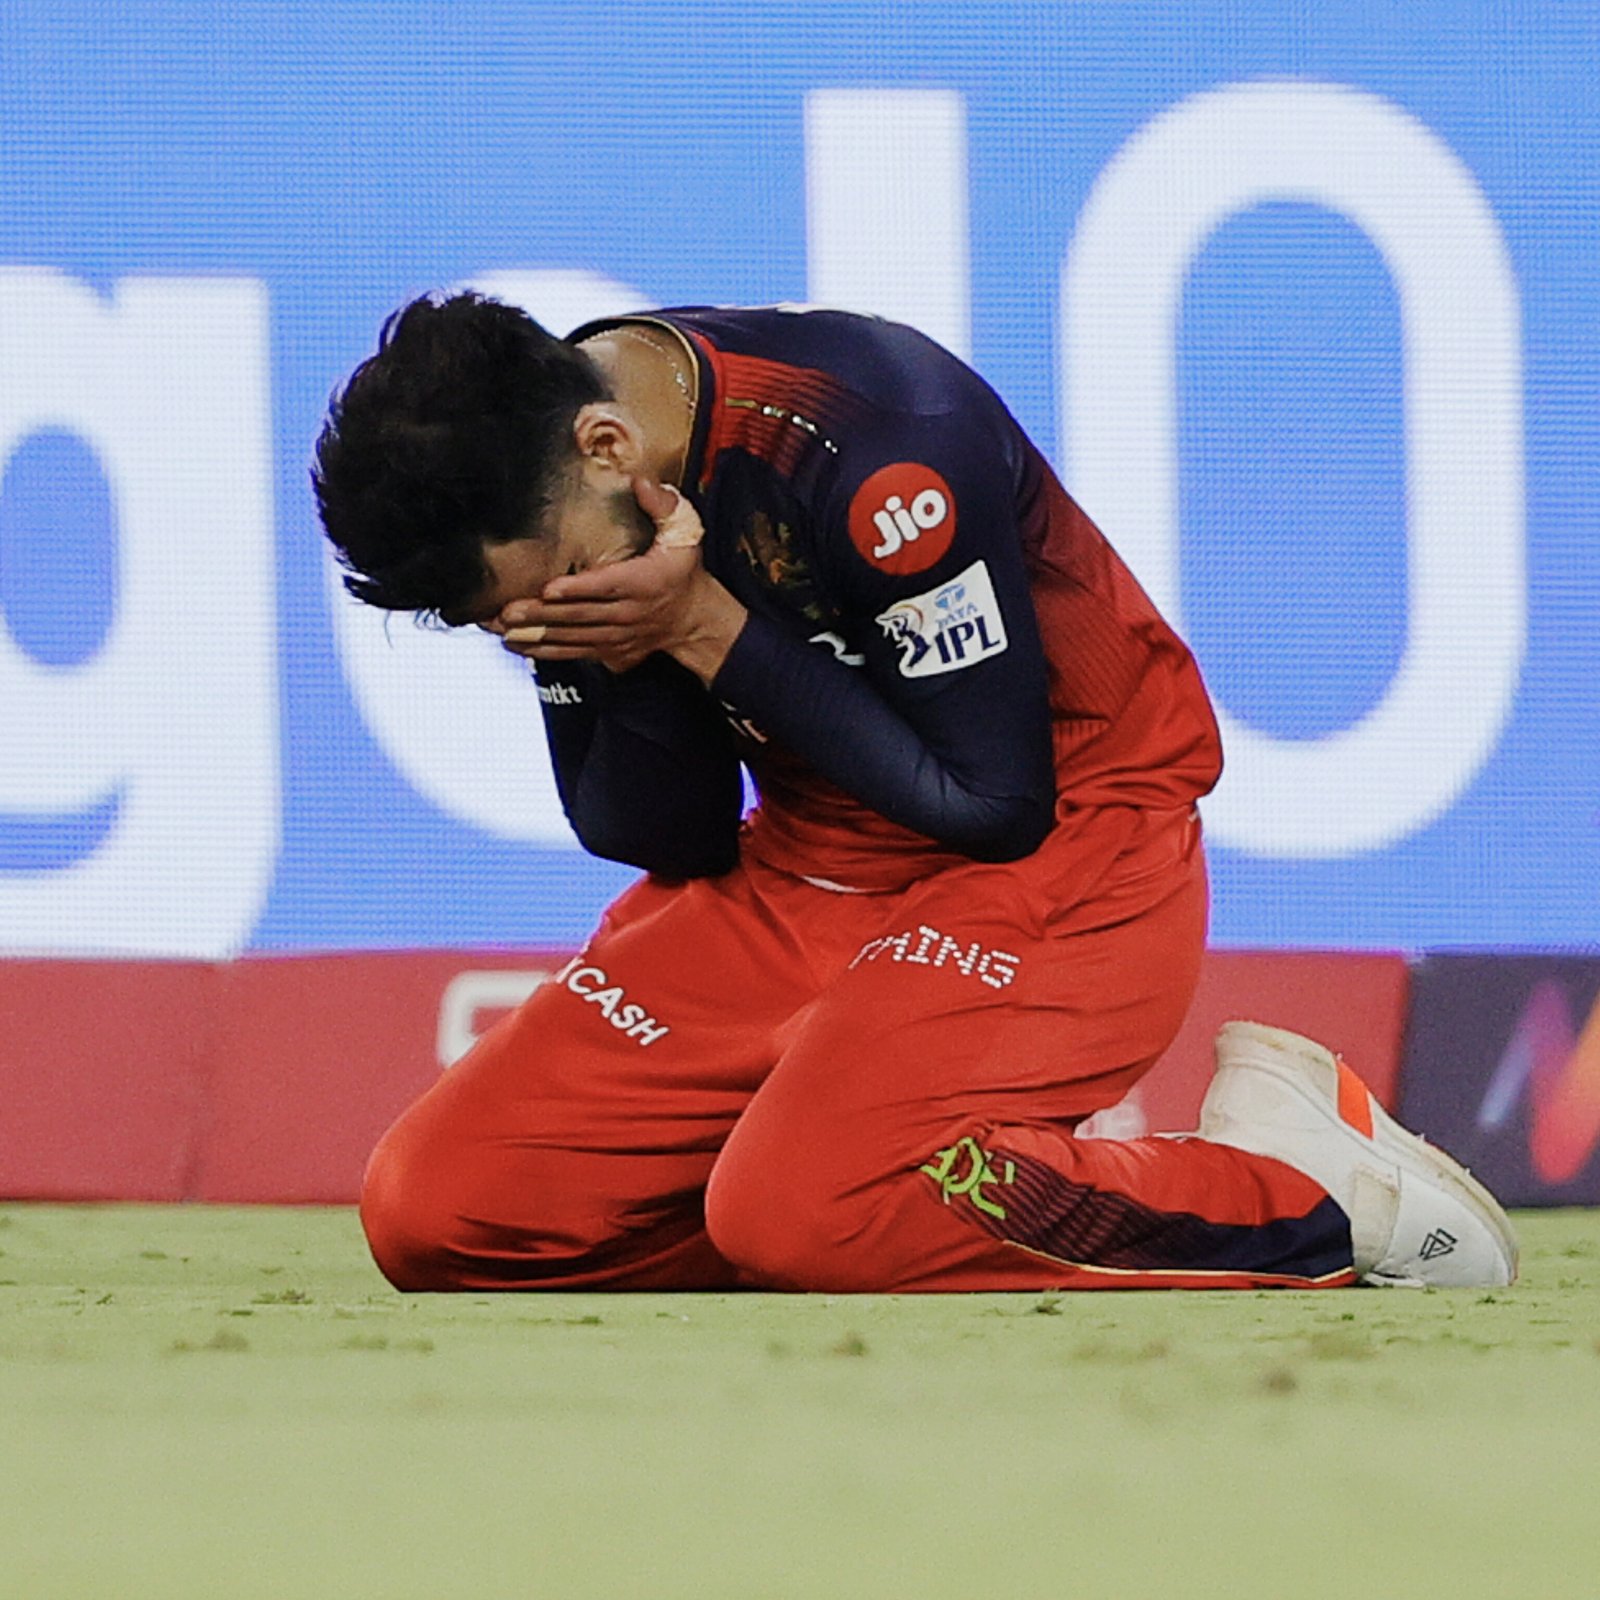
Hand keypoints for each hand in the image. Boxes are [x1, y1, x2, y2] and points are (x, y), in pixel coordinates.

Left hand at [498, 479, 747, 681]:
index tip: (549, 589)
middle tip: (507, 611)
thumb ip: (663, 506)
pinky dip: (545, 651)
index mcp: (643, 582)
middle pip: (580, 615)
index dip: (578, 589)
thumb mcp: (685, 533)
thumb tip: (639, 482)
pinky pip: (574, 652)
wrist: (693, 618)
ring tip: (503, 631)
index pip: (607, 586)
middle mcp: (627, 613)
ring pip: (572, 637)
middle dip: (541, 615)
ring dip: (536, 635)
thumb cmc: (682, 572)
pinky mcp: (609, 650)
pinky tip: (518, 645)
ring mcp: (616, 635)